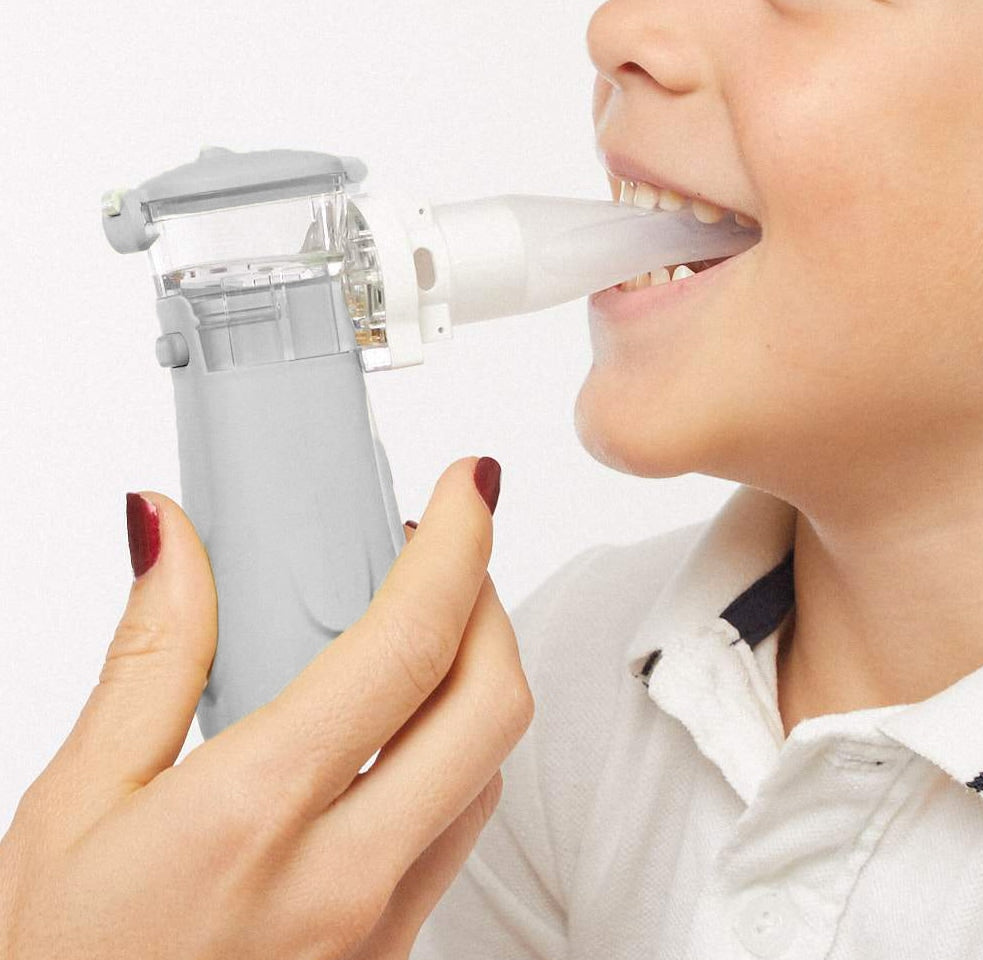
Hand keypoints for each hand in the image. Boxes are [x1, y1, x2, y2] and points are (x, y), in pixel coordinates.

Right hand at [0, 456, 531, 959]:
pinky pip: (459, 835)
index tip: (472, 486)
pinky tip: (395, 735)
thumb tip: (171, 536)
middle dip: (487, 602)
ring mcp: (379, 929)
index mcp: (254, 816)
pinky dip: (454, 757)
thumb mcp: (75, 805)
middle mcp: (342, 876)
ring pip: (488, 769)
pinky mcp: (390, 958)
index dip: (459, 544)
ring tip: (418, 632)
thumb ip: (149, 656)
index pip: (408, 646)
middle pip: (491, 702)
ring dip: (476, 679)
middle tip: (447, 554)